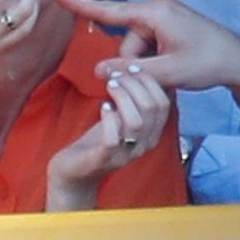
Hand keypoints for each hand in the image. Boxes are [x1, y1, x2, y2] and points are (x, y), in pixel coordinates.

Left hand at [46, 66, 171, 210]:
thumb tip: (135, 67)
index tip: (131, 67)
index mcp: (151, 134)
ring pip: (136, 122)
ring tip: (110, 86)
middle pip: (152, 109)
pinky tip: (102, 107)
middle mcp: (143, 146)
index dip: (149, 81)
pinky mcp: (103, 159)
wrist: (75, 172)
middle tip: (116, 75)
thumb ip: (132, 100)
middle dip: (134, 84)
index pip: (163, 104)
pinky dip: (108, 118)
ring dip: (122, 97)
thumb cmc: (98, 141)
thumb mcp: (120, 118)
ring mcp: (124, 154)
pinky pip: (113, 138)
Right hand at [59, 0, 239, 96]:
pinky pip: (149, 43)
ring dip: (147, 62)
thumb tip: (98, 71)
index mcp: (155, 12)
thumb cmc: (208, 63)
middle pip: (126, 40)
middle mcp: (157, 6)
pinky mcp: (169, 22)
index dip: (82, 6)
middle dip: (135, 62)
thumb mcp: (168, 72)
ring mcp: (164, 13)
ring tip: (172, 71)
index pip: (110, 11)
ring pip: (137, 45)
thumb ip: (131, 71)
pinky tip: (173, 65)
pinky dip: (155, 57)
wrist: (239, 60)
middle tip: (161, 76)